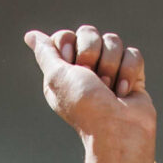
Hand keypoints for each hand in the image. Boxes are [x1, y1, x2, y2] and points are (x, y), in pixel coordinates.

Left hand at [23, 24, 154, 147]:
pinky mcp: (131, 75)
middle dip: (92, 54)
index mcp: (63, 71)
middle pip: (89, 33)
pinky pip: (133, 54)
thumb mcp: (57, 77)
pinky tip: (124, 93)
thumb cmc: (86, 107)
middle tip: (92, 79)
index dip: (69, 44)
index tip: (71, 63)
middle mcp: (85, 69)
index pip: (65, 36)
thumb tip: (30, 36)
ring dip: (111, 66)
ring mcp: (110, 71)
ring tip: (109, 90)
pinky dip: (129, 73)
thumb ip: (45, 53)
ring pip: (113, 41)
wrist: (119, 130)